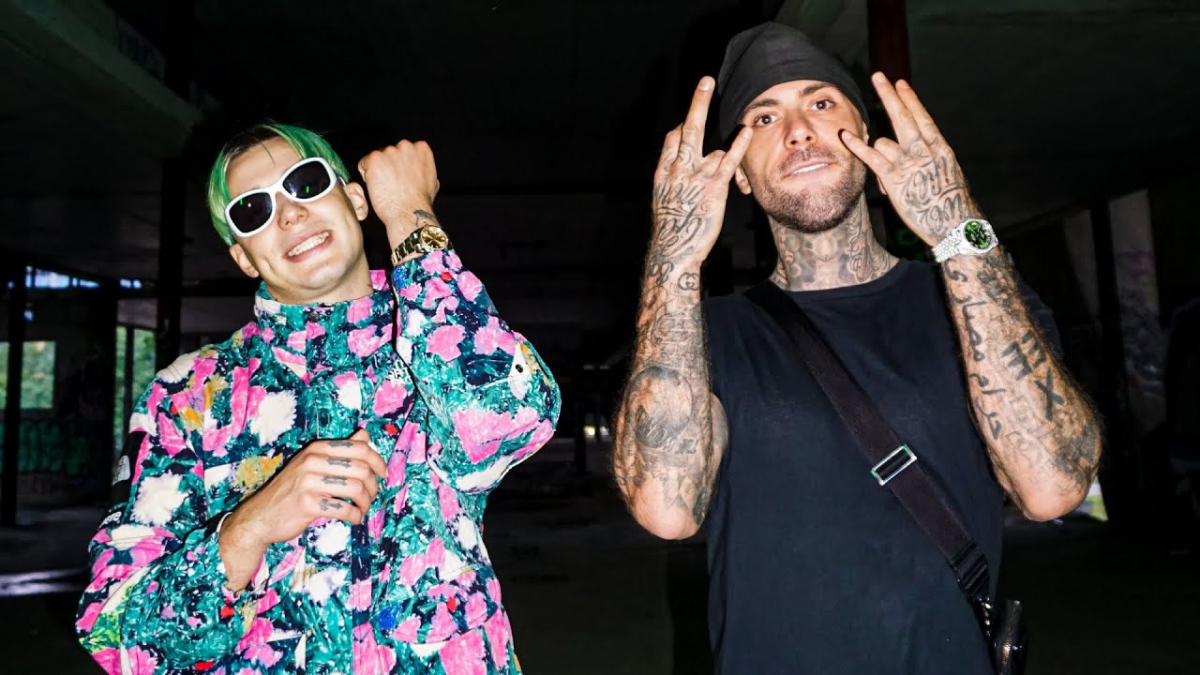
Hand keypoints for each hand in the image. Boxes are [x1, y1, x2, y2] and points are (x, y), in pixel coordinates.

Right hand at [218, 429, 385, 588]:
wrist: (260, 516)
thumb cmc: (291, 490)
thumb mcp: (312, 464)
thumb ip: (339, 450)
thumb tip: (365, 435)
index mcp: (317, 448)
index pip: (359, 447)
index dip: (378, 461)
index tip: (383, 475)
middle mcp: (313, 461)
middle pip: (362, 468)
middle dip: (373, 486)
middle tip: (370, 497)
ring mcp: (309, 482)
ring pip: (356, 489)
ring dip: (365, 503)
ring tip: (362, 509)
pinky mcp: (307, 504)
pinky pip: (344, 509)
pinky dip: (355, 516)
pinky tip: (353, 518)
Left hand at [358, 140, 440, 245]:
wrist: (409, 212)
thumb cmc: (420, 202)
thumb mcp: (432, 181)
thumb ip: (423, 169)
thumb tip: (420, 169)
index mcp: (421, 148)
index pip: (403, 150)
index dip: (400, 166)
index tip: (401, 178)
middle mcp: (406, 146)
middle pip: (389, 153)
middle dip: (388, 166)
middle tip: (392, 184)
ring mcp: (390, 151)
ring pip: (376, 159)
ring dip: (377, 172)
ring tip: (385, 188)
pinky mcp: (375, 158)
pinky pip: (363, 164)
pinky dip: (366, 175)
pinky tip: (376, 187)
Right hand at [648, 77, 752, 288]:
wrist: (674, 250)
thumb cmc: (673, 229)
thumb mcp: (665, 200)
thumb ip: (676, 179)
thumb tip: (691, 165)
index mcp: (663, 173)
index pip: (672, 139)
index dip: (682, 126)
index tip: (690, 120)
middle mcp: (678, 170)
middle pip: (688, 129)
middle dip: (697, 103)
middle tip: (706, 81)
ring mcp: (696, 177)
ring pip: (711, 148)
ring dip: (724, 149)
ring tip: (733, 145)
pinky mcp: (713, 188)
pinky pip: (727, 160)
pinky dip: (738, 145)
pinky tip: (746, 131)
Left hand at [840, 72, 979, 244]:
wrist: (954, 223)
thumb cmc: (949, 201)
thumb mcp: (945, 172)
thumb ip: (927, 157)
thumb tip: (906, 150)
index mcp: (940, 147)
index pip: (922, 116)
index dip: (910, 99)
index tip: (901, 84)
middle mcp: (924, 150)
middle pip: (903, 116)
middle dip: (890, 95)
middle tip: (879, 76)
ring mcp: (908, 163)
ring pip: (885, 141)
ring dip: (882, 155)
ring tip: (894, 175)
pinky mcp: (894, 178)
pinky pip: (871, 156)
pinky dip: (857, 146)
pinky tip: (845, 135)